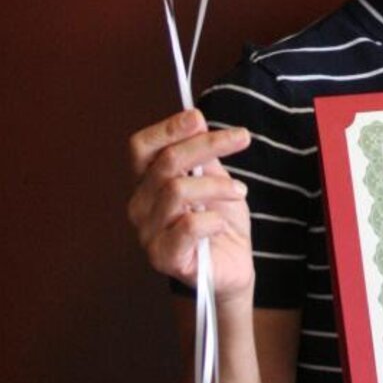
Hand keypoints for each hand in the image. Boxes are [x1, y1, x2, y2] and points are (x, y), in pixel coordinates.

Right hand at [128, 107, 253, 300]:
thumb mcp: (213, 178)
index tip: (199, 117)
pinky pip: (187, 226)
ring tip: (239, 191)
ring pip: (178, 191)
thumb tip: (195, 119)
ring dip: (218, 186)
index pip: (141, 147)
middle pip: (166, 162)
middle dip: (208, 145)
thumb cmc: (219, 220)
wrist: (233, 265)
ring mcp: (147, 234)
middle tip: (242, 138)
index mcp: (146, 182)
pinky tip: (221, 223)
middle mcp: (140, 206)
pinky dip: (212, 219)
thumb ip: (201, 154)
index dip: (167, 128)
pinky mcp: (164, 258)